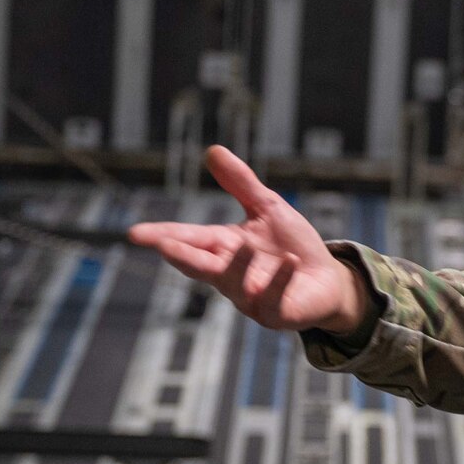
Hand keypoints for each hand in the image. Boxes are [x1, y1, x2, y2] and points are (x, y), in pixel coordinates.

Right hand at [127, 145, 370, 335]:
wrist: (327, 279)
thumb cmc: (292, 245)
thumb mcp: (268, 208)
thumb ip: (241, 184)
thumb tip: (212, 150)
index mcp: (224, 248)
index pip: (188, 239)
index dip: (162, 236)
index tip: (135, 232)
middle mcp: (229, 275)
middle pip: (198, 265)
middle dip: (180, 255)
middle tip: (161, 245)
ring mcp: (250, 297)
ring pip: (234, 283)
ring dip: (238, 265)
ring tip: (245, 247)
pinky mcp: (275, 313)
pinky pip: (272, 299)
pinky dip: (278, 280)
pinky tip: (289, 263)